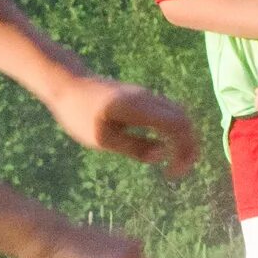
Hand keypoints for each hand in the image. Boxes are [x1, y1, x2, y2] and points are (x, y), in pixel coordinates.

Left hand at [50, 77, 199, 178]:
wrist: (68, 83)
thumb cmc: (79, 114)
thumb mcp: (102, 139)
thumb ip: (134, 147)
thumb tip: (162, 155)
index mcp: (140, 108)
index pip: (178, 126)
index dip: (184, 151)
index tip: (172, 174)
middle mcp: (149, 98)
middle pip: (185, 119)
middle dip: (189, 147)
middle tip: (177, 172)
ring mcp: (147, 96)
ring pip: (179, 114)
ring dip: (183, 138)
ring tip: (174, 162)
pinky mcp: (143, 98)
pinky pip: (168, 113)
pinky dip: (174, 131)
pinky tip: (164, 146)